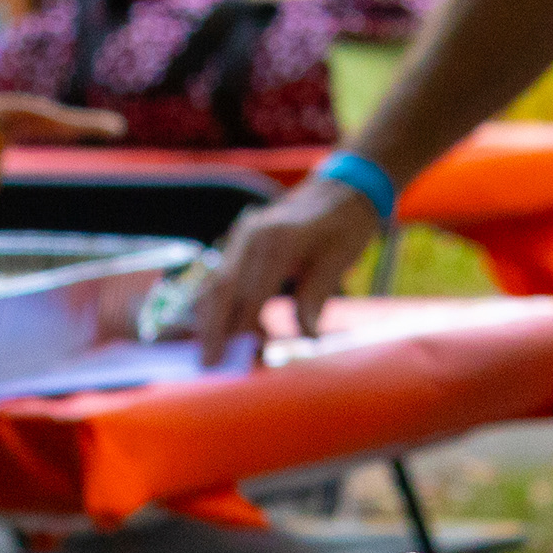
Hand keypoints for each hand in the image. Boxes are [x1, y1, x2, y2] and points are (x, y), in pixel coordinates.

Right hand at [184, 177, 386, 357]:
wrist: (342, 189)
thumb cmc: (345, 226)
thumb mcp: (338, 261)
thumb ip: (316, 298)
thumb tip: (307, 339)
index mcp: (277, 239)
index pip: (250, 293)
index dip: (240, 329)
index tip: (234, 358)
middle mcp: (252, 235)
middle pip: (221, 288)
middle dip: (211, 328)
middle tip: (207, 363)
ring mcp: (243, 236)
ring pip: (215, 283)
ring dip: (211, 318)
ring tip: (214, 351)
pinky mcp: (241, 242)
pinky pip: (222, 276)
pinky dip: (220, 305)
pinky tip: (226, 329)